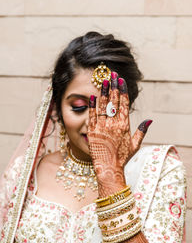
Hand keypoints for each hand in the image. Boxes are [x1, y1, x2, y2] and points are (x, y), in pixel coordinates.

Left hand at [88, 72, 151, 196]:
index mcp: (124, 125)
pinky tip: (93, 96)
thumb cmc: (122, 157)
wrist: (108, 168)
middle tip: (112, 74)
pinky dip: (92, 106)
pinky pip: (92, 116)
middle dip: (113, 86)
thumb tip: (150, 120)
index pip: (124, 104)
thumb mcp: (135, 145)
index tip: (121, 81)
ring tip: (104, 81)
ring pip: (103, 106)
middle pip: (114, 101)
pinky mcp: (92, 131)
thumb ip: (142, 131)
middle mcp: (113, 124)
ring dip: (103, 92)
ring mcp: (101, 127)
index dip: (122, 91)